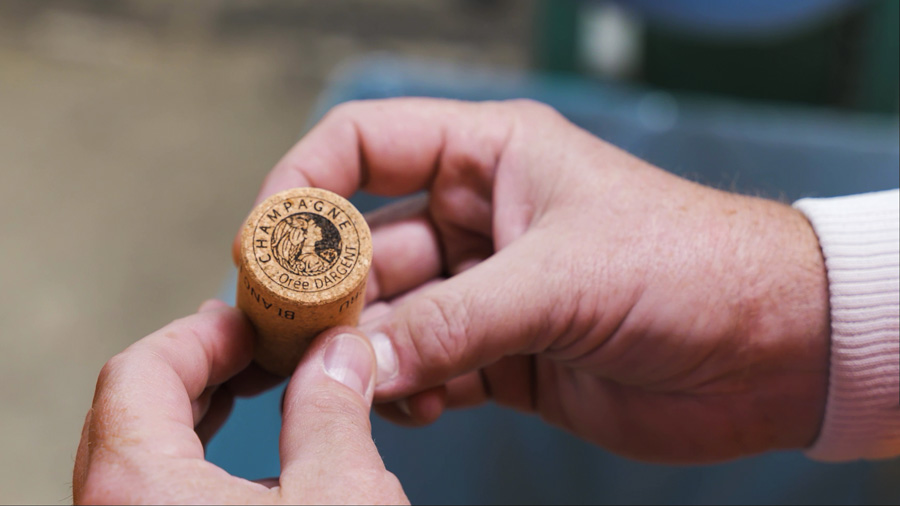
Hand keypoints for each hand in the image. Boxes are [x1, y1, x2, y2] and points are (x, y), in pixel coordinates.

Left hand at [73, 300, 406, 503]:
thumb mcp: (341, 497)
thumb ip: (333, 411)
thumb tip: (338, 356)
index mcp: (138, 487)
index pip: (139, 374)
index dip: (203, 334)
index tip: (252, 323)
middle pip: (132, 409)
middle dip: (204, 367)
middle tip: (259, 349)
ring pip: (141, 456)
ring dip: (200, 413)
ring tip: (258, 391)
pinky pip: (157, 493)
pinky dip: (198, 460)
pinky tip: (250, 460)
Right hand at [241, 98, 830, 462]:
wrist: (772, 350)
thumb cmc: (689, 269)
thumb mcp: (562, 280)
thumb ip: (453, 321)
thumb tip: (360, 362)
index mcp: (490, 156)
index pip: (363, 144)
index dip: (304, 184)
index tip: (264, 240)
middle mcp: (481, 218)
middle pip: (368, 244)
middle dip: (328, 292)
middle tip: (288, 339)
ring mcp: (490, 290)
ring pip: (395, 316)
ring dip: (368, 351)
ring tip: (348, 386)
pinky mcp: (507, 353)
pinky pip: (430, 369)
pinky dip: (411, 391)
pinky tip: (412, 408)